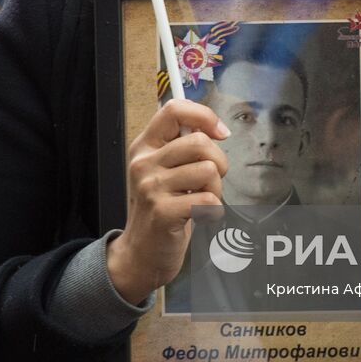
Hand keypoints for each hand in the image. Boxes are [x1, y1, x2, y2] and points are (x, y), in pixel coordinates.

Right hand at [106, 100, 228, 304]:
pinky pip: (208, 200)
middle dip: (219, 161)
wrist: (140, 252)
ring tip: (201, 200)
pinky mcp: (163, 212)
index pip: (174, 110)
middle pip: (199, 141)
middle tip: (211, 180)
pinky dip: (213, 210)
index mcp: (144, 146)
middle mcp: (144, 163)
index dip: (204, 116)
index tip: (220, 133)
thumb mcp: (162, 171)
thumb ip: (181, 147)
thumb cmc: (160, 209)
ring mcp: (151, 187)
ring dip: (216, 189)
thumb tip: (215, 130)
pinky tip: (199, 215)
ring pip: (208, 170)